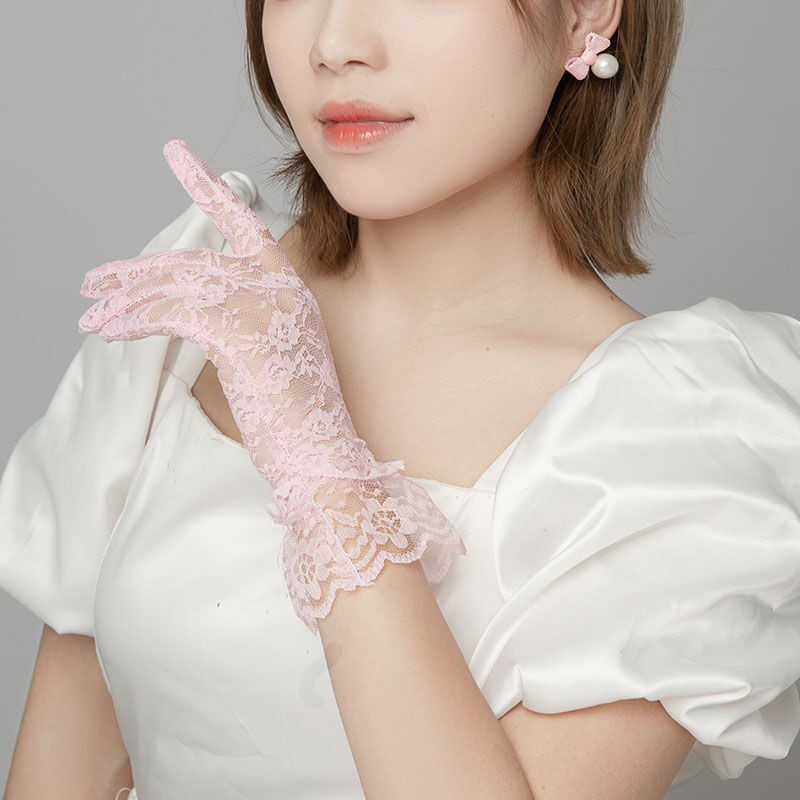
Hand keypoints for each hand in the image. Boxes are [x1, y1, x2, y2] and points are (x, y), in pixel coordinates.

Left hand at [78, 138, 465, 631]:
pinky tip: (108, 330)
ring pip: (177, 285)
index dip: (207, 187)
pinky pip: (172, 314)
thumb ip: (241, 327)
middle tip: (95, 281)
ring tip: (90, 310)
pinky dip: (133, 321)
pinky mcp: (239, 331)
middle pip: (194, 261)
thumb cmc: (298, 420)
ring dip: (125, 299)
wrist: (321, 456)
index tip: (177, 154)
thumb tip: (192, 317)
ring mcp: (262, 306)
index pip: (244, 226)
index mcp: (289, 290)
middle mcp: (278, 288)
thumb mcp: (271, 360)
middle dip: (137, 271)